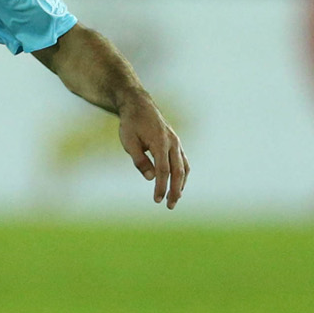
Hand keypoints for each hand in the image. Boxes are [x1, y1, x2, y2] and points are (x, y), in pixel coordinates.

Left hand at [117, 92, 186, 207]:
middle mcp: (173, 143)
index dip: (161, 187)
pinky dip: (182, 175)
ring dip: (181, 184)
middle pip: (178, 171)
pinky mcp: (176, 144)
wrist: (140, 106)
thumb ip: (139, 160)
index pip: (164, 170)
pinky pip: (183, 162)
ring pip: (184, 167)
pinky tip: (178, 185)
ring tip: (175, 199)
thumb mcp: (128, 142)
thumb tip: (151, 178)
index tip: (157, 200)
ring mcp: (177, 143)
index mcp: (161, 143)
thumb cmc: (131, 124)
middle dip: (175, 190)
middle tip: (170, 206)